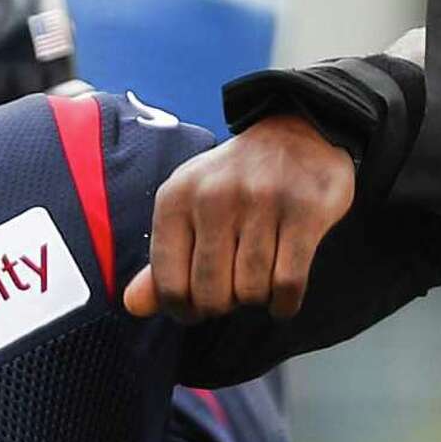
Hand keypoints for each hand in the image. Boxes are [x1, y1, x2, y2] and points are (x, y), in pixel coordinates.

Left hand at [124, 116, 356, 323]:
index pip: (169, 286)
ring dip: (257, 300)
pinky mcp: (305, 209)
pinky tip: (282, 298)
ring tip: (259, 281)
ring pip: (251, 292)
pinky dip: (284, 303)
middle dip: (223, 305)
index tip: (197, 306)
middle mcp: (215, 195)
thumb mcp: (188, 210)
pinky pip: (287, 284)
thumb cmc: (235, 185)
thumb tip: (134, 305)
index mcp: (176, 198)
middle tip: (233, 291)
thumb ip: (162, 261)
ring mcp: (263, 199)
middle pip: (211, 295)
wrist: (298, 132)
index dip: (183, 310)